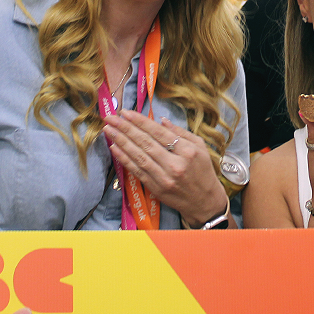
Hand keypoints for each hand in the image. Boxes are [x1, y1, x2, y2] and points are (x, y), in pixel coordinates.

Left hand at [105, 110, 227, 226]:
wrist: (204, 201)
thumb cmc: (203, 171)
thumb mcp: (200, 147)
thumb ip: (181, 133)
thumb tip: (161, 120)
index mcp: (187, 151)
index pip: (159, 133)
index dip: (141, 122)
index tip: (126, 112)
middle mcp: (174, 165)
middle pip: (146, 143)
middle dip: (126, 128)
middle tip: (111, 117)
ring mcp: (163, 178)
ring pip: (139, 156)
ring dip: (121, 142)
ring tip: (108, 130)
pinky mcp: (155, 188)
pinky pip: (137, 171)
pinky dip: (124, 159)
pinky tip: (114, 148)